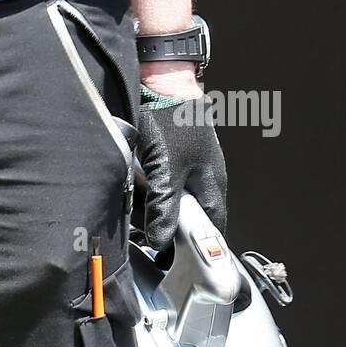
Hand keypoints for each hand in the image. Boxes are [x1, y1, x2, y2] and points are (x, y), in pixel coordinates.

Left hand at [136, 68, 226, 250]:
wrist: (163, 80)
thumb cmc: (173, 119)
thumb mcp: (165, 169)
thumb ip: (164, 206)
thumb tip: (161, 240)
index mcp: (212, 187)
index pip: (211, 232)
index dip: (196, 251)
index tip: (176, 266)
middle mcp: (203, 182)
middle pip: (187, 223)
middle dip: (166, 232)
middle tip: (146, 235)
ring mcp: (188, 172)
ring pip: (170, 206)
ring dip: (153, 212)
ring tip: (136, 209)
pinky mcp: (172, 163)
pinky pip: (160, 189)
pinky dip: (146, 194)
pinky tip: (133, 189)